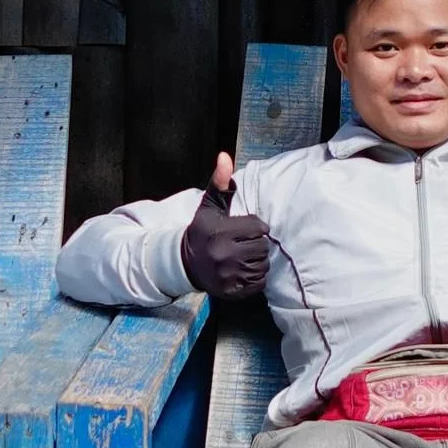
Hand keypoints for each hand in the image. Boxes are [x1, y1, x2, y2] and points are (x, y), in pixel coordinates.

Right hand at [181, 152, 270, 299]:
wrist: (185, 263)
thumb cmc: (202, 231)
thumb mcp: (209, 207)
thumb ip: (220, 183)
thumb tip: (225, 156)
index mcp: (221, 232)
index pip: (260, 228)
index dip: (255, 227)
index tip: (244, 229)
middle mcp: (224, 255)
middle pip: (262, 248)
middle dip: (256, 244)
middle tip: (243, 244)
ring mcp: (228, 275)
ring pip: (262, 265)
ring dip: (257, 261)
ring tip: (242, 257)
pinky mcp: (232, 291)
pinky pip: (259, 283)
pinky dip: (255, 277)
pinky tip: (242, 270)